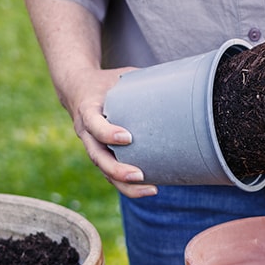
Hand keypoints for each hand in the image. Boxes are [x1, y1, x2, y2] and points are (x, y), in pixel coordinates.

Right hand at [19, 0, 157, 197]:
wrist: (77, 89)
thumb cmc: (108, 82)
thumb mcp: (122, 75)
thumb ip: (146, 80)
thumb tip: (186, 78)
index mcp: (87, 109)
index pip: (93, 124)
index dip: (107, 132)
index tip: (128, 137)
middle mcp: (85, 132)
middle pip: (97, 156)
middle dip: (117, 169)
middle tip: (140, 175)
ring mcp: (91, 146)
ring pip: (104, 171)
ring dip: (125, 184)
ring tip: (151, 189)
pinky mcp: (100, 155)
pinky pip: (110, 174)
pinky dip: (127, 185)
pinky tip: (150, 188)